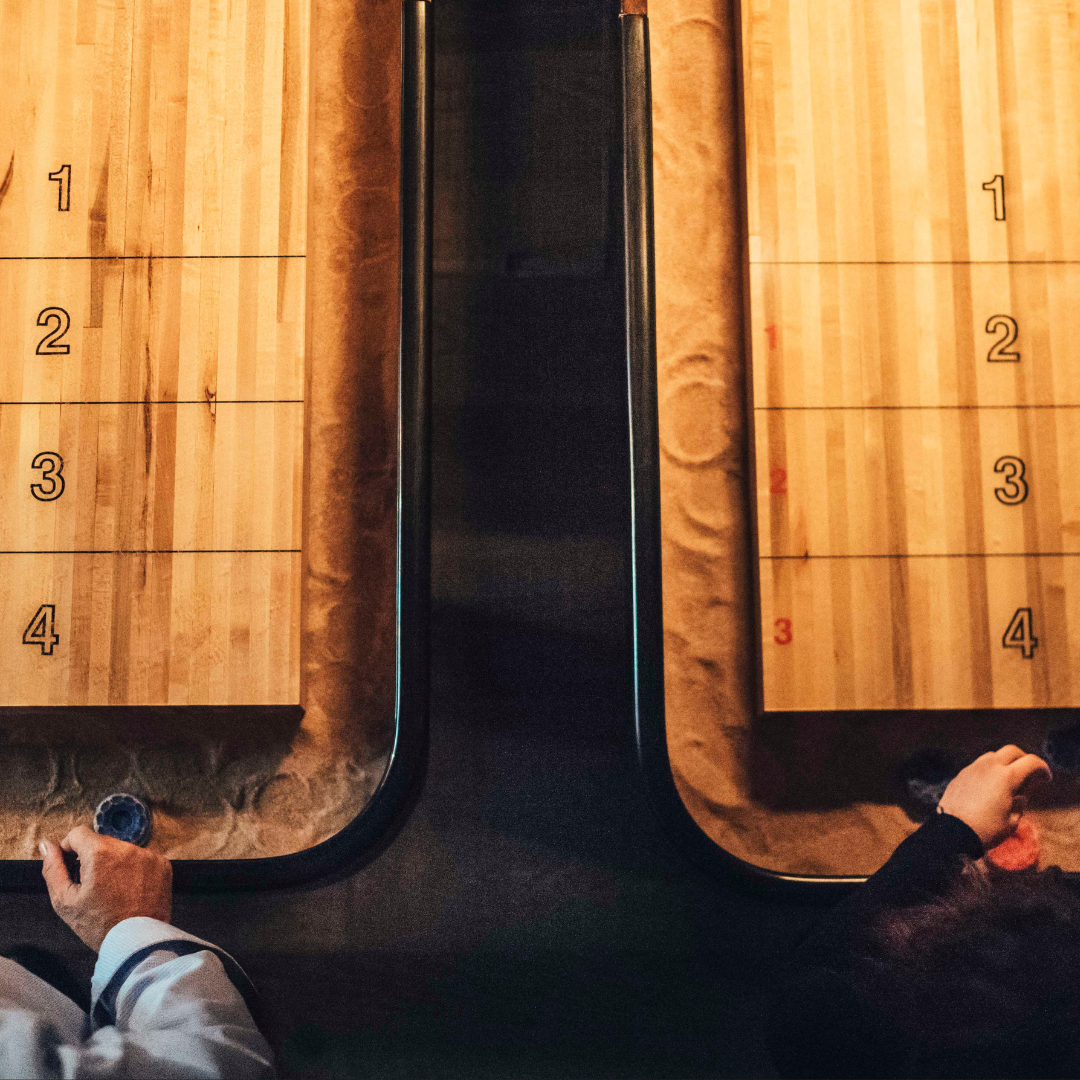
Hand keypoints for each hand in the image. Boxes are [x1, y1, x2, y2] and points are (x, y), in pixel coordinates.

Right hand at [40, 826, 171, 952]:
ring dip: (114, 863)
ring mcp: (148, 855)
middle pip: (101, 842)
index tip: (72, 868)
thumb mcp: (64, 900)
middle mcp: (127, 847)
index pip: (78, 833)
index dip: (69, 849)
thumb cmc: (97, 924)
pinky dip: (134, 869)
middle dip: (92, 858)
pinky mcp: (163, 864)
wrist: (136, 943)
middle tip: (92, 886)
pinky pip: (141, 858)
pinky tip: (130, 891)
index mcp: (100, 852)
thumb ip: (53, 868)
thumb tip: (46, 844)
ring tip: (112, 891)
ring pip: (121, 850)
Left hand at [938, 745, 1051, 848]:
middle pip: (1012, 751)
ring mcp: (972, 768)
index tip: (1045, 778)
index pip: (1031, 762)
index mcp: (1006, 777)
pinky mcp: (961, 774)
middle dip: (1024, 759)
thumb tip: (1027, 786)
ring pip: (993, 755)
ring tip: (1009, 779)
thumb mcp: (1013, 819)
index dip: (1042, 768)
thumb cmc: (987, 829)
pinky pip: (979, 765)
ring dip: (1004, 762)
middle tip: (1029, 772)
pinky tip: (990, 785)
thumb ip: (1022, 799)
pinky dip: (989, 770)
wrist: (952, 832)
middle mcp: (989, 767)